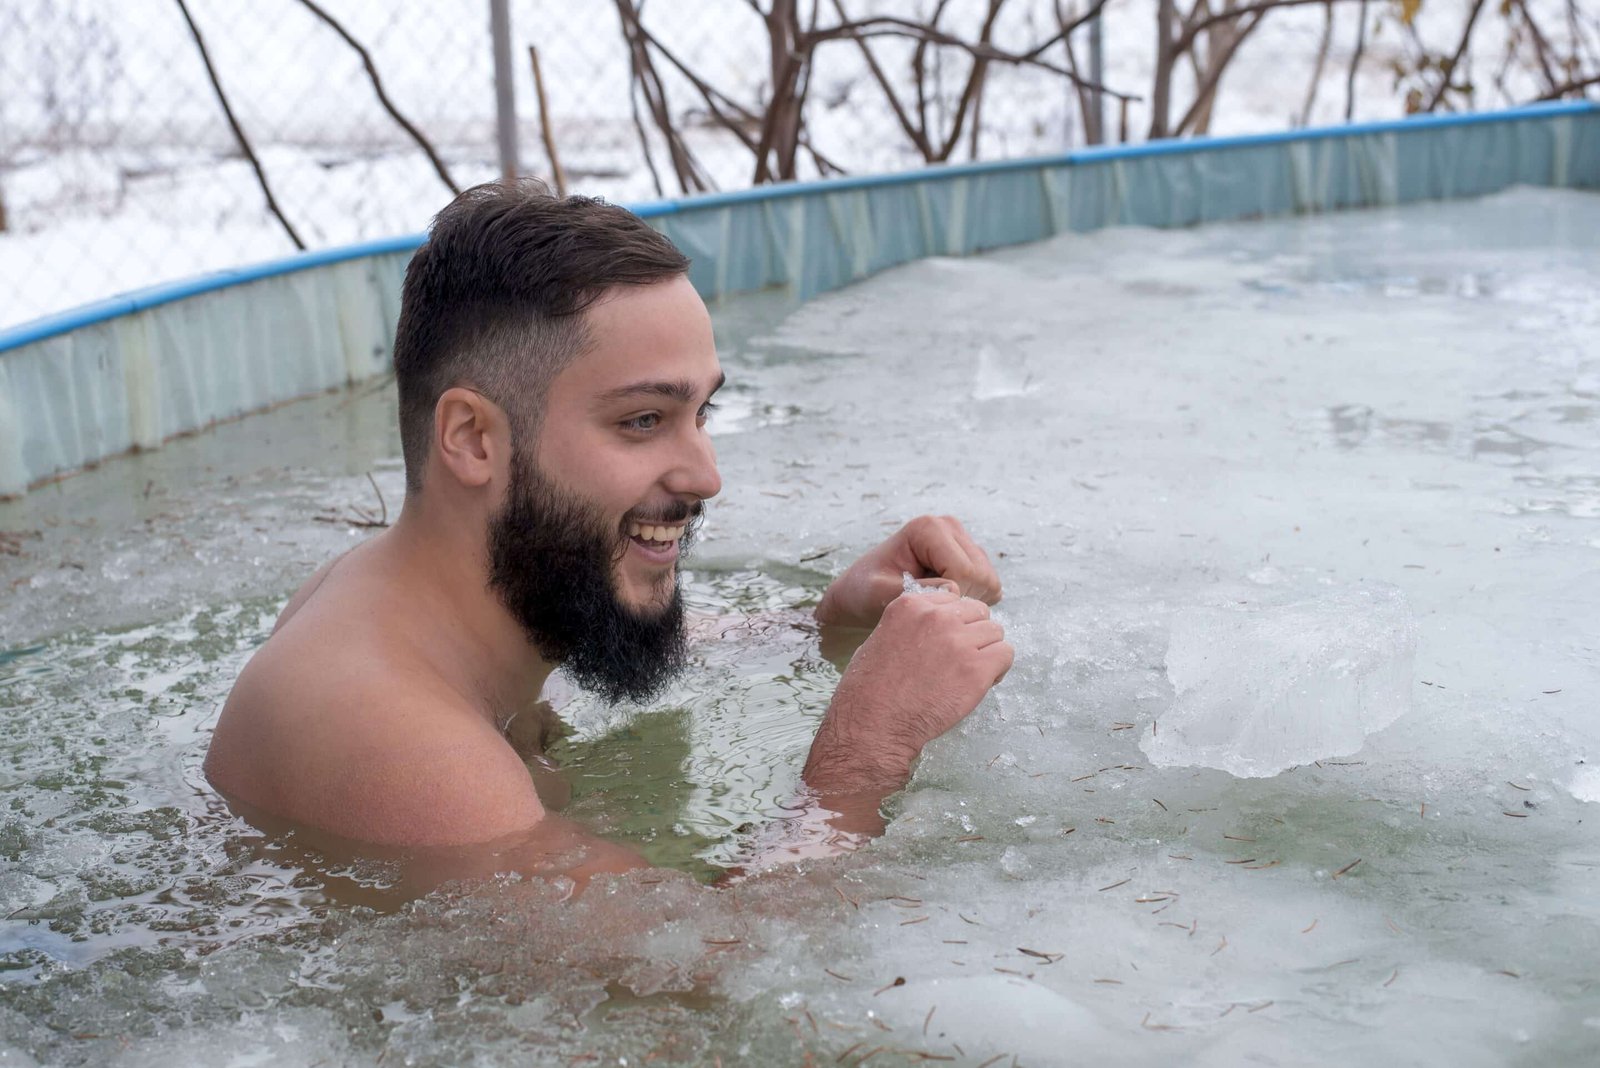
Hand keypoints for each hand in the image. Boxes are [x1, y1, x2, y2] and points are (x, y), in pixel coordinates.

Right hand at [803, 588, 1013, 795]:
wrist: (874, 724)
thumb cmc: (870, 689)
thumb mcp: (881, 637)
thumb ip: (911, 624)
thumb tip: (935, 627)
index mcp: (911, 604)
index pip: (954, 599)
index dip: (954, 622)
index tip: (947, 643)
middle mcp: (937, 617)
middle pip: (979, 612)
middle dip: (974, 634)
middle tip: (961, 660)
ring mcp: (958, 641)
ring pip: (996, 632)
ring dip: (987, 651)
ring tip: (969, 674)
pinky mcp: (975, 669)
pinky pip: (1005, 655)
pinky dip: (998, 670)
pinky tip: (980, 684)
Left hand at [815, 515, 1000, 628]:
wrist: (862, 593)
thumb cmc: (865, 592)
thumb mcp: (879, 594)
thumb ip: (913, 591)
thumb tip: (952, 589)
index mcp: (928, 528)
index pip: (963, 570)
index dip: (949, 597)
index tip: (922, 606)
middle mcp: (949, 527)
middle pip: (981, 575)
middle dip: (959, 599)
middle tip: (927, 606)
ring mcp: (963, 540)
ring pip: (989, 582)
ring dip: (964, 601)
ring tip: (932, 602)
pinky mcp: (971, 557)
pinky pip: (989, 587)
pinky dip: (969, 600)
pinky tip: (942, 600)